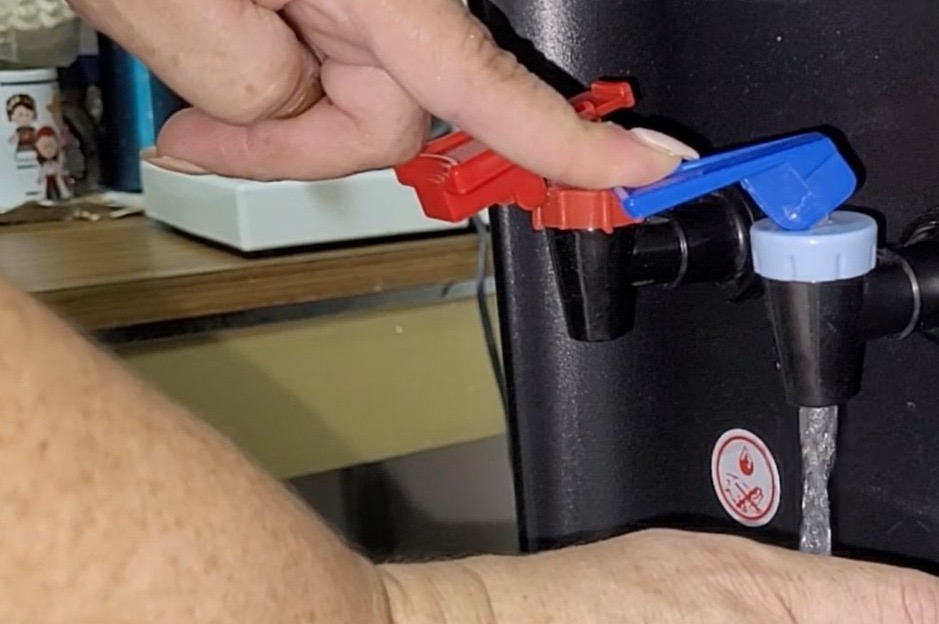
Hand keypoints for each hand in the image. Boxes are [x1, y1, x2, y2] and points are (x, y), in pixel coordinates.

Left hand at [68, 0, 695, 183]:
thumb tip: (294, 109)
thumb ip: (245, 81)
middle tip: (195, 136)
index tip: (652, 166)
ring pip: (359, 82)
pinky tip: (208, 35)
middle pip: (401, 107)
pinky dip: (277, 59)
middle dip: (305, 138)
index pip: (498, 91)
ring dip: (276, 102)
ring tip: (179, 70)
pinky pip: (334, 40)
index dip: (579, 145)